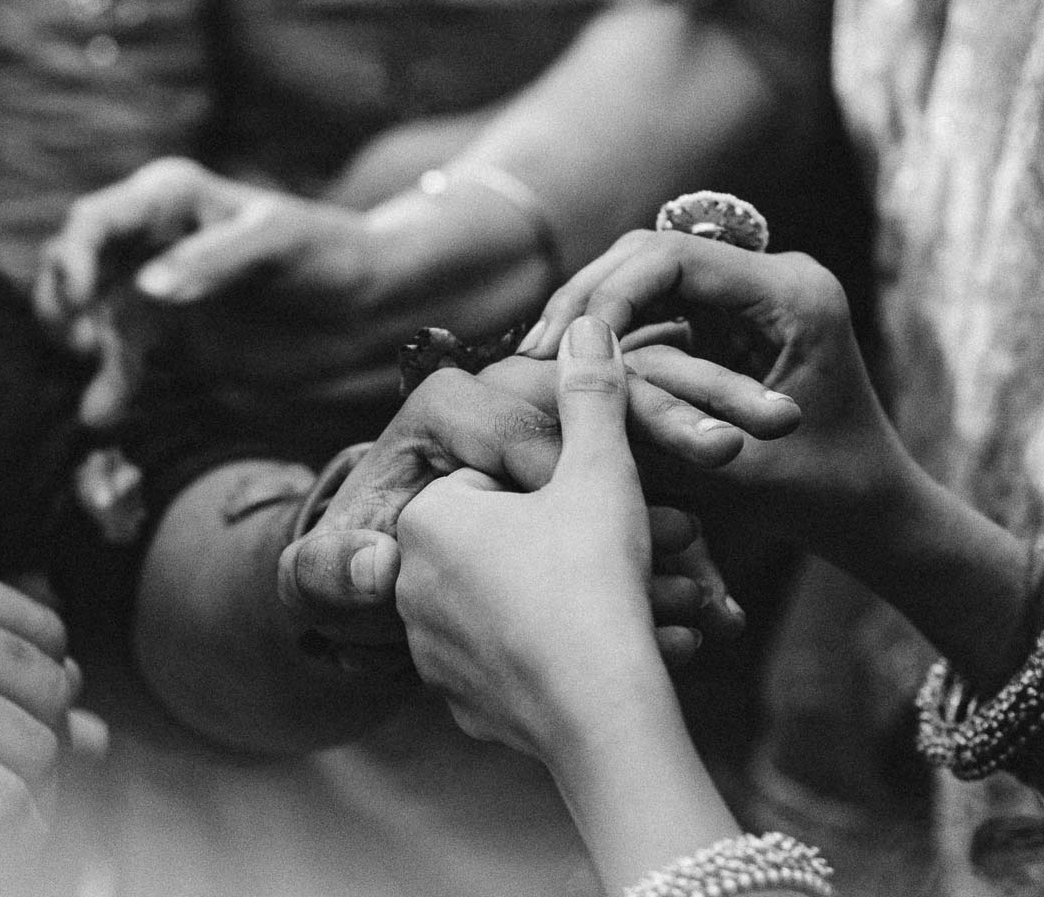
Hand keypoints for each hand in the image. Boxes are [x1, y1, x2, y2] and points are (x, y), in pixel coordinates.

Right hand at [0, 549, 84, 892]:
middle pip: (50, 690)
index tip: (6, 741)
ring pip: (38, 748)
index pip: (47, 633)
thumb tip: (102, 735)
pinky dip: (14, 837)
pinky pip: (7, 801)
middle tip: (6, 797)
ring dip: (32, 800)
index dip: (40, 699)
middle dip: (43, 753)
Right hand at [35, 158, 387, 423]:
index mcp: (169, 200)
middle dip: (62, 304)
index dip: (74, 258)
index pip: (94, 221)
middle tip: (87, 344)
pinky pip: (120, 365)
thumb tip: (147, 289)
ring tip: (105, 394)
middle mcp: (148, 243)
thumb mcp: (279, 242)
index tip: (82, 302)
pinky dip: (109, 388)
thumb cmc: (328, 252)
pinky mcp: (168, 344)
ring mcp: (153, 296)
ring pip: (86, 320)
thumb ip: (215, 260)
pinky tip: (103, 414)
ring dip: (82, 351)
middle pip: (70, 266)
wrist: (365, 307)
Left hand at [394, 317, 667, 757]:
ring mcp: (428, 648)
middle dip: (571, 542)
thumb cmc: (595, 581)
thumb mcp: (601, 473)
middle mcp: (409, 580)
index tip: (612, 501)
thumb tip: (587, 324)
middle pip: (508, 538)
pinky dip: (556, 654)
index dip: (568, 482)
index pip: (503, 473)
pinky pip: (514, 661)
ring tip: (634, 604)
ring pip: (513, 601)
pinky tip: (604, 655)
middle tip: (633, 552)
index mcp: (429, 515)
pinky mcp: (458, 702)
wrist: (600, 718)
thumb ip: (591, 395)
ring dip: (570, 598)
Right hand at [517, 229, 909, 556]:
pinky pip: (663, 294)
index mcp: (793, 294)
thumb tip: (561, 394)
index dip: (604, 294)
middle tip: (533, 352)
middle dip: (587, 297)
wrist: (879, 511)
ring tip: (540, 357)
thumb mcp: (734, 469)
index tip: (561, 348)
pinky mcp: (741, 310)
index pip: (671, 255)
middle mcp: (780, 274)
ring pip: (649, 267)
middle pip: (652, 251)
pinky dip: (616, 322)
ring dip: (594, 307)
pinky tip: (573, 362)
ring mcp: (760, 288)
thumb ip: (658, 424)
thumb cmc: (821, 499)